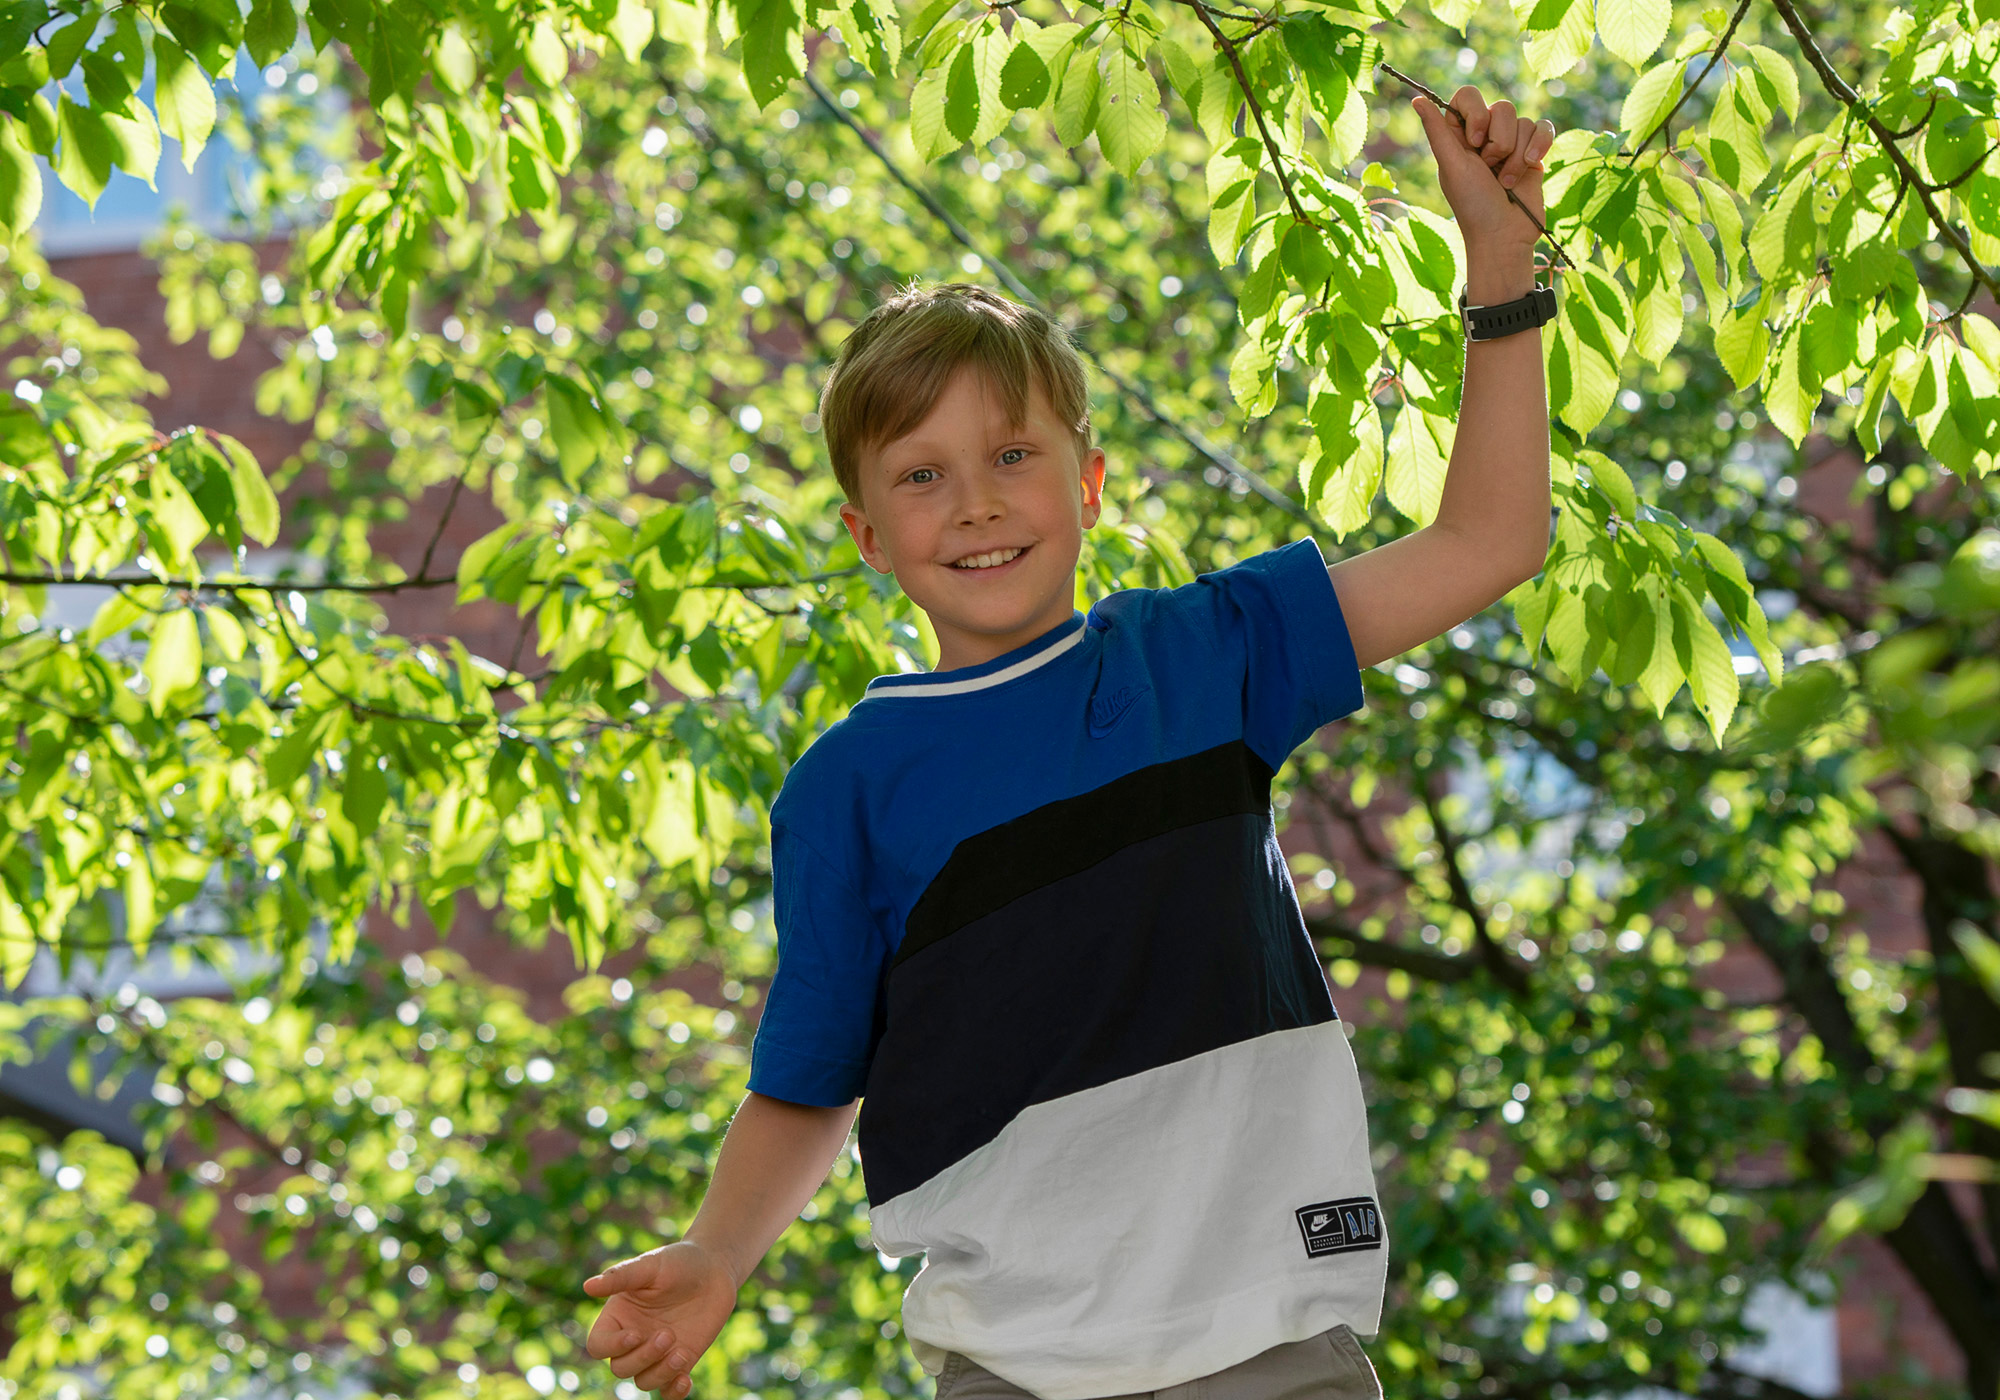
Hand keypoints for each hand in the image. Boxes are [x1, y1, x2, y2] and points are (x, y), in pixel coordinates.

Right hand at [583, 1240, 739, 1396]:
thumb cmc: (678, 1262)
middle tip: (667, 1335)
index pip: (599, 1345)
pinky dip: (674, 1392)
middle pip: (621, 1368)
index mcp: (618, 1317)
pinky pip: (669, 1390)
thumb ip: (621, 1277)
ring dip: (661, 1373)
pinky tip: (685, 1380)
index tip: (636, 1334)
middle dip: (643, 1358)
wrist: (714, 1270)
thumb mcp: (650, 1265)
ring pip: (644, 1381)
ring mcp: (656, 1353)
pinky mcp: (680, 1361)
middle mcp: (633, 1338)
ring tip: (681, 1353)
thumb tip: (587, 1286)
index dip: (612, 1347)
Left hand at [1412, 86, 1557, 254]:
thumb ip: (1436, 131)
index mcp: (1459, 136)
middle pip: (1501, 108)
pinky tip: (1532, 166)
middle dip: (1498, 141)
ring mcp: (1511, 144)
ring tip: (1505, 181)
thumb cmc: (1473, 204)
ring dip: (1515, 156)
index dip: (1475, 114)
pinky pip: (1543, 128)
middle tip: (1489, 168)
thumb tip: (1416, 98)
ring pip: (1523, 121)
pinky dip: (1539, 146)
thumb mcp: (1452, 166)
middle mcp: (1485, 136)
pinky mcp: (1534, 153)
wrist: (1505, 234)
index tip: (1474, 142)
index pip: (1468, 96)